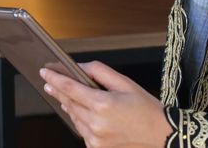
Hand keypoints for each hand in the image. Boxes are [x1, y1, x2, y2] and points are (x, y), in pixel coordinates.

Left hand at [41, 62, 171, 147]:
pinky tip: (85, 113)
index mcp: (103, 104)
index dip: (55, 79)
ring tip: (66, 96)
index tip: (44, 72)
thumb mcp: (125, 83)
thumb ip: (100, 72)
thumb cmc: (146, 108)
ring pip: (74, 118)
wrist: (162, 136)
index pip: (70, 89)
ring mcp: (96, 139)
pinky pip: (82, 131)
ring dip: (69, 106)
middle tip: (49, 82)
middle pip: (69, 103)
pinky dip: (80, 120)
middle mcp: (96, 123)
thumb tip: (80, 67)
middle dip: (58, 91)